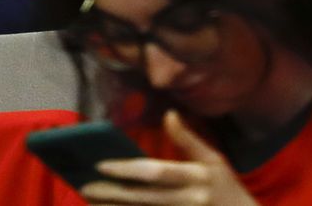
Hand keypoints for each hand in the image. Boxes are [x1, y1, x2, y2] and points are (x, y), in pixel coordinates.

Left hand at [81, 112, 259, 205]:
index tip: (101, 165)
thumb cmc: (228, 190)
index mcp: (197, 177)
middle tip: (84, 187)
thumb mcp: (215, 161)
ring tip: (90, 201)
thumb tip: (169, 113)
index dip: (126, 169)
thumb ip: (190, 139)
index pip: (156, 172)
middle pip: (142, 198)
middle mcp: (187, 200)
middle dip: (110, 194)